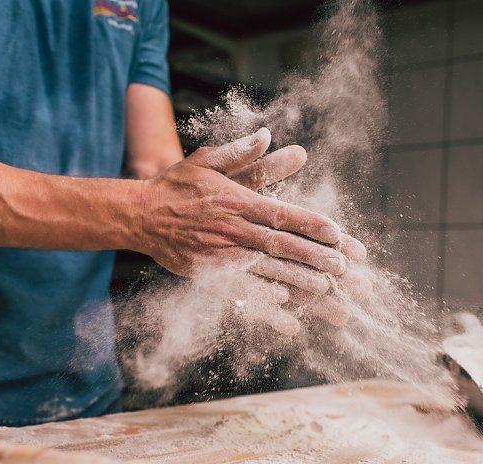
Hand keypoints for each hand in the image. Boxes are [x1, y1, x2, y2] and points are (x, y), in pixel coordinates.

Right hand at [139, 128, 359, 289]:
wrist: (138, 215)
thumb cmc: (177, 186)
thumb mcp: (206, 160)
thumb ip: (239, 153)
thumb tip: (267, 135)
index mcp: (235, 201)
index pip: (280, 213)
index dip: (310, 224)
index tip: (337, 233)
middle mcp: (230, 229)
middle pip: (278, 244)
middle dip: (314, 256)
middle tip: (343, 267)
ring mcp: (218, 255)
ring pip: (264, 270)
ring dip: (297, 281)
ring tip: (327, 290)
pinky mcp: (206, 274)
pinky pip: (239, 291)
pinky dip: (262, 302)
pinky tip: (285, 310)